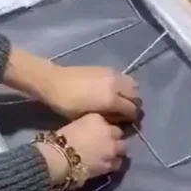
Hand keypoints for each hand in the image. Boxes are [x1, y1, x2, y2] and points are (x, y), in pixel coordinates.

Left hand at [5, 49, 140, 121]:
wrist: (54, 81)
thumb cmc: (67, 104)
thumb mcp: (87, 116)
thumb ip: (107, 117)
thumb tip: (120, 118)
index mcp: (111, 99)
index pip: (132, 109)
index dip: (132, 118)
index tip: (128, 122)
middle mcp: (116, 85)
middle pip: (136, 95)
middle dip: (134, 104)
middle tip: (126, 111)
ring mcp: (112, 74)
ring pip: (133, 83)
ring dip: (131, 92)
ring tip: (122, 99)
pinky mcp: (107, 68)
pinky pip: (123, 76)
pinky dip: (124, 84)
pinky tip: (114, 89)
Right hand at [35, 113, 125, 184]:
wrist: (60, 158)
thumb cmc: (62, 139)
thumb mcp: (77, 124)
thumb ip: (91, 125)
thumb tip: (94, 130)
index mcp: (98, 118)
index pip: (109, 120)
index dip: (106, 126)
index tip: (102, 131)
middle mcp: (109, 131)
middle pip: (119, 133)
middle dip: (115, 137)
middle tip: (108, 142)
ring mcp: (112, 148)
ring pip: (124, 148)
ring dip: (119, 150)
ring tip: (111, 153)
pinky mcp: (111, 164)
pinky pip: (118, 163)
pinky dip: (115, 162)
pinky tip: (109, 163)